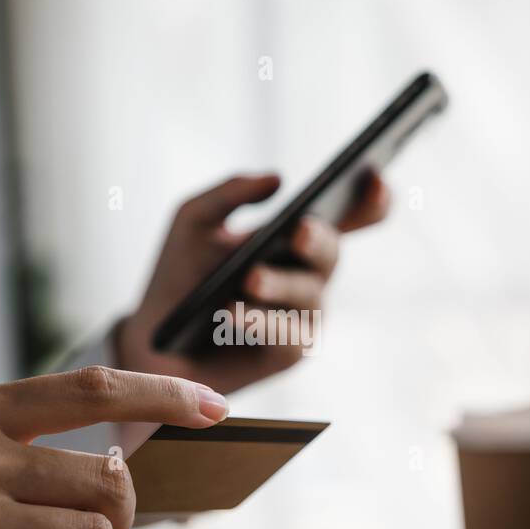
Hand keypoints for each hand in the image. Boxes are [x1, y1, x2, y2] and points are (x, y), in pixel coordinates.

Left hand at [117, 172, 390, 392]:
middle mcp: (311, 275)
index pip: (352, 215)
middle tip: (299, 229)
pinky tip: (236, 313)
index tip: (373, 175)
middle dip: (317, 240)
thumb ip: (230, 193)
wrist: (156, 332)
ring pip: (308, 296)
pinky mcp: (288, 354)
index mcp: (300, 237)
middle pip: (330, 253)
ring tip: (251, 278)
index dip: (372, 199)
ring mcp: (304, 315)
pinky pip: (285, 337)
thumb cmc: (182, 272)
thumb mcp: (194, 220)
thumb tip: (277, 178)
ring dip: (279, 285)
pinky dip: (260, 324)